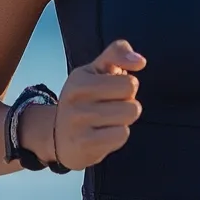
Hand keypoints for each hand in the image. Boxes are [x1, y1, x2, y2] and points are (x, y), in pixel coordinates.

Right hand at [52, 40, 146, 169]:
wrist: (59, 137)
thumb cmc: (87, 97)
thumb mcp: (97, 69)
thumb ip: (118, 53)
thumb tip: (140, 62)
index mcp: (79, 79)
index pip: (129, 82)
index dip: (127, 86)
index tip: (111, 89)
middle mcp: (74, 100)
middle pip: (132, 100)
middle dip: (128, 103)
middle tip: (109, 106)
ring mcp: (77, 124)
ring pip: (129, 117)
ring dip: (123, 120)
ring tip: (106, 120)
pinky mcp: (83, 146)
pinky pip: (122, 135)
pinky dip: (118, 136)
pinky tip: (102, 135)